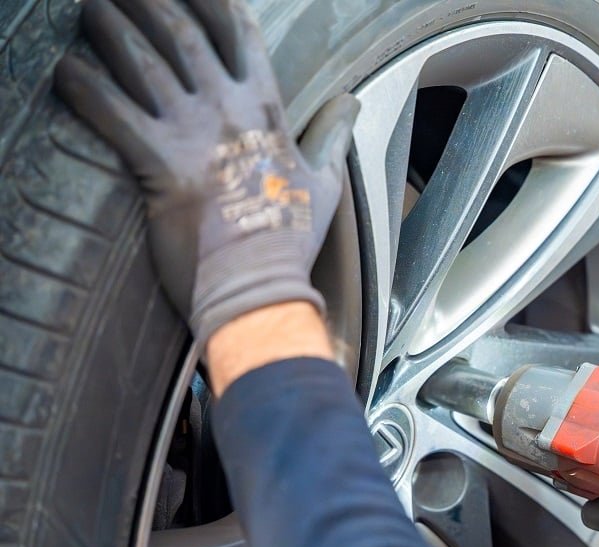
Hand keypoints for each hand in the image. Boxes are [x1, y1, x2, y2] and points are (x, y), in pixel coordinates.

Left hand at [54, 0, 358, 343]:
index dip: (214, 3)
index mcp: (266, 110)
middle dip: (149, 3)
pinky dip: (84, 88)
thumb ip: (333, 135)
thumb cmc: (291, 238)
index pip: (239, 36)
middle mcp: (227, 111)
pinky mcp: (158, 165)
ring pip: (143, 64)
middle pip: (182, 36)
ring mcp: (192, 136)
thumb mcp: (325, 181)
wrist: (261, 286)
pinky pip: (113, 114)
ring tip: (89, 9)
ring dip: (111, 29)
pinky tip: (64, 70)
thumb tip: (354, 105)